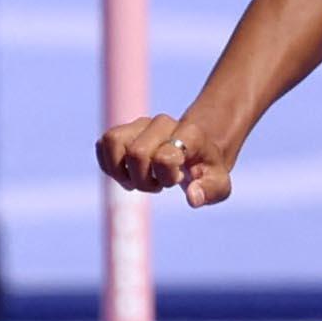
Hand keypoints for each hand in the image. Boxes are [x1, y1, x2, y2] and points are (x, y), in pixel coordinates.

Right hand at [97, 108, 236, 208]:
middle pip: (136, 153)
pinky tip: (125, 174)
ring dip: (120, 171)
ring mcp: (141, 124)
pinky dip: (108, 165)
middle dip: (143, 180)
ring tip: (136, 180)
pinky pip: (103, 143)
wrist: (197, 147)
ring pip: (112, 141)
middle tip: (157, 185)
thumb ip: (211, 190)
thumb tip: (192, 197)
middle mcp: (163, 123)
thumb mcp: (219, 184)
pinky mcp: (124, 130)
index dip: (166, 177)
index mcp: (189, 135)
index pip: (165, 156)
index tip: (177, 179)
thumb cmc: (207, 169)